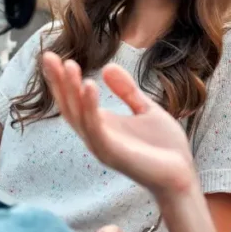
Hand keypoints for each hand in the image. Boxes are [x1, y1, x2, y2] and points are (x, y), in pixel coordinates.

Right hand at [41, 52, 195, 199]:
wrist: (182, 176)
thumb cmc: (164, 148)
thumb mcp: (145, 109)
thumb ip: (126, 90)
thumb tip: (107, 66)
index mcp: (101, 125)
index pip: (74, 100)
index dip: (62, 79)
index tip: (53, 56)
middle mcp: (95, 135)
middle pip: (68, 106)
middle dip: (58, 82)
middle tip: (48, 56)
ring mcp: (102, 145)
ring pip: (78, 116)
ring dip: (71, 90)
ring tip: (69, 65)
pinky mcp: (112, 154)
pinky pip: (95, 128)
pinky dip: (90, 107)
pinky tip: (89, 85)